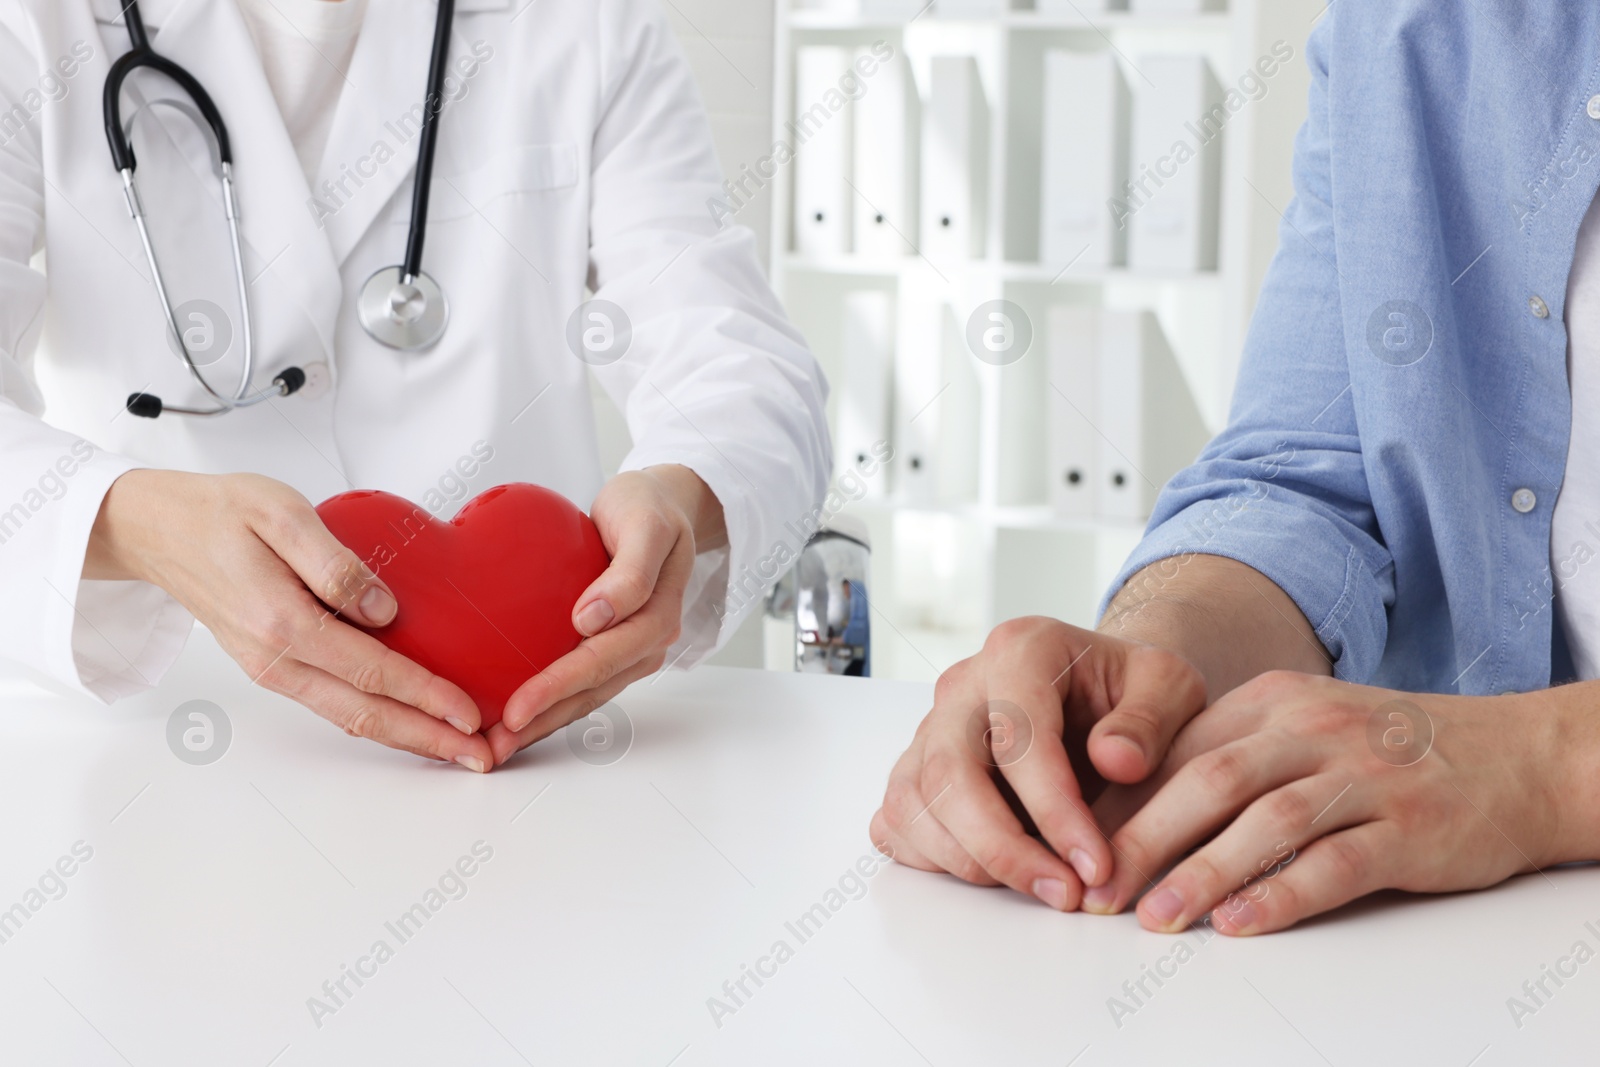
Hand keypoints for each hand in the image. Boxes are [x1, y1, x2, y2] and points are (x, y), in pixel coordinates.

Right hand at [86, 470, 494, 770]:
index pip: (371, 672)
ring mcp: (272, 669)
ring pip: (349, 718)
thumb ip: (336, 565)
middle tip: (480, 758)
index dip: (426, 696)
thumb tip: (385, 609)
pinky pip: (333, 703)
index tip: (469, 714)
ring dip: (406, 737)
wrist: (161, 531)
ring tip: (455, 748)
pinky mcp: (274, 666)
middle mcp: (275, 659)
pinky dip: (377, 719)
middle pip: (364, 715)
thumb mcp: (283, 515)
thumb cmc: (222, 513)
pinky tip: (410, 721)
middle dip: (428, 740)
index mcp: (282, 623)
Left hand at [487, 465, 722, 764]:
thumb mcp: (647, 526)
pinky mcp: (615, 646)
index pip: (600, 660)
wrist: (661, 504)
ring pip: (588, 696)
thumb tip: (593, 618)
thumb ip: (630, 572)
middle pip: (592, 690)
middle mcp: (647, 642)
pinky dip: (554, 703)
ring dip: (545, 722)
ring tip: (500, 744)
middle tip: (495, 744)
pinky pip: (584, 683)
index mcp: (657, 617)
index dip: (557, 687)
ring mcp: (633, 649)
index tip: (516, 709)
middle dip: (542, 720)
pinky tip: (522, 716)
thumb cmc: (648, 508)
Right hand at [867, 617, 1208, 910]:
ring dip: (972, 861)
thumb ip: (1151, 719)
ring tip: (1041, 887)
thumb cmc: (1132, 692)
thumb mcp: (1171, 687)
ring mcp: (931, 728)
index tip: (1095, 864)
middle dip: (1004, 847)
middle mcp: (962, 685)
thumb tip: (1115, 760)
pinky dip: (934, 858)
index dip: (1054, 808)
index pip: (1018, 734)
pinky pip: (898, 820)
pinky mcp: (916, 769)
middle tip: (1064, 893)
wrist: (1102, 692)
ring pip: (915, 801)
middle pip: (950, 772)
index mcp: (1021, 650)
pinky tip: (995, 875)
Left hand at [1085, 671, 1563, 934]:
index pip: (1179, 750)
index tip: (1075, 847)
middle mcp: (1313, 728)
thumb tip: (1135, 809)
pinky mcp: (1409, 826)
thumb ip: (1231, 755)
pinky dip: (1283, 894)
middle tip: (1097, 891)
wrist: (1516, 754)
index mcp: (1274, 701)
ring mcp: (1363, 775)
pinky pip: (1336, 863)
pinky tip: (1241, 923)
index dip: (1122, 802)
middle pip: (1210, 781)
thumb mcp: (1304, 726)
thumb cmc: (1389, 750)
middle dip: (1144, 839)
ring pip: (1267, 822)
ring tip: (1156, 916)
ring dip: (1203, 872)